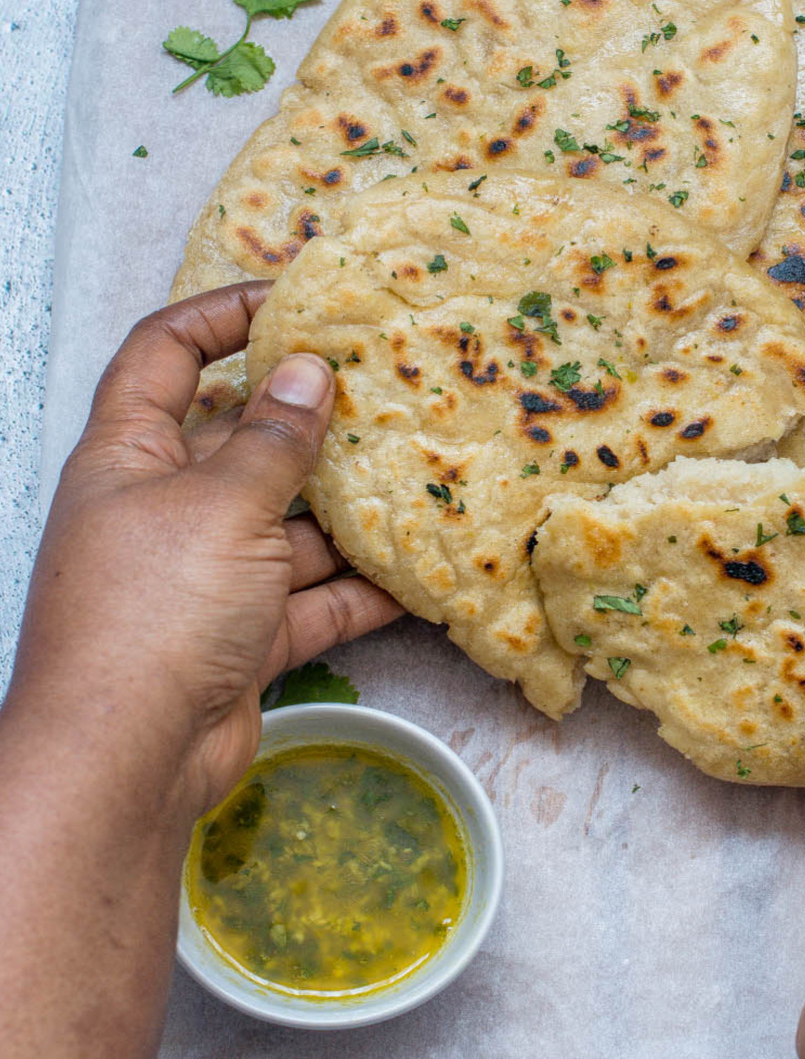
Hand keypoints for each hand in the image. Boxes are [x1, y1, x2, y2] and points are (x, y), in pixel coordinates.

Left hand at [4, 284, 399, 815]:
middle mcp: (164, 508)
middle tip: (386, 388)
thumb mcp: (221, 506)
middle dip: (309, 419)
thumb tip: (307, 370)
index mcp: (130, 455)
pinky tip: (419, 571)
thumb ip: (274, 439)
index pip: (166, 355)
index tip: (294, 299)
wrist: (127, 759)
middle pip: (240, 440)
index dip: (221, 316)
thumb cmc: (153, 611)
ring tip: (423, 472)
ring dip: (346, 510)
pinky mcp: (241, 636)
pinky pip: (309, 599)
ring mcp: (204, 576)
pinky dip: (357, 589)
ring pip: (286, 525)